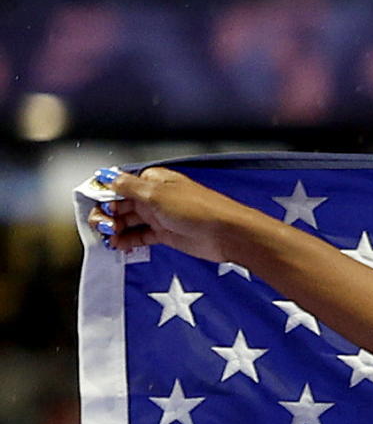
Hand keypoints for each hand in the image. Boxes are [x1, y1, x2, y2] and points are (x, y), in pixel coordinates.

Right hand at [74, 165, 257, 266]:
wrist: (227, 234)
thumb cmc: (197, 208)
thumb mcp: (157, 194)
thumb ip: (129, 187)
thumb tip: (108, 176)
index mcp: (152, 181)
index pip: (119, 186)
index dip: (103, 196)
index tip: (94, 207)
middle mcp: (153, 197)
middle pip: (120, 204)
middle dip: (106, 214)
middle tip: (102, 227)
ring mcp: (159, 216)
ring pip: (128, 221)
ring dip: (115, 229)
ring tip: (109, 239)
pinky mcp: (165, 234)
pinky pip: (140, 236)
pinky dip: (128, 240)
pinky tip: (119, 246)